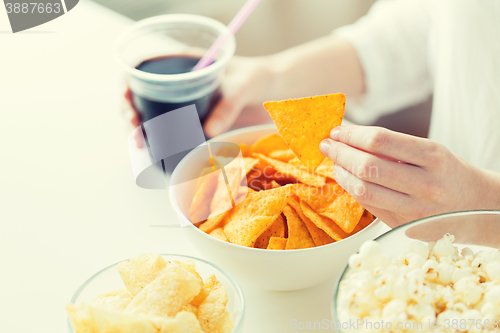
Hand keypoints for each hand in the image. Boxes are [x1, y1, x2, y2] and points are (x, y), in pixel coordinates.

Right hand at [123, 56, 273, 139]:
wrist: (274, 91)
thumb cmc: (257, 79)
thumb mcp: (243, 87)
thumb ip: (227, 106)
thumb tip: (207, 131)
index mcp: (183, 63)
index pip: (143, 69)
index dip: (127, 83)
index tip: (126, 99)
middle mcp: (177, 82)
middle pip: (140, 94)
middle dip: (129, 111)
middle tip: (134, 130)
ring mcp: (183, 102)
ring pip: (150, 113)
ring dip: (140, 128)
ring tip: (138, 144)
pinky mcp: (192, 121)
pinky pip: (168, 129)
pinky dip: (157, 139)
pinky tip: (153, 151)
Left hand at [319, 125, 499, 227]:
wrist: (473, 205)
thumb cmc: (446, 172)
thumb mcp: (429, 151)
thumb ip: (392, 147)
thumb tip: (348, 138)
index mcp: (433, 157)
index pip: (380, 141)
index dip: (351, 135)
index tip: (337, 131)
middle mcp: (426, 185)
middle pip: (367, 166)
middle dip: (340, 153)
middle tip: (327, 145)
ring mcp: (415, 210)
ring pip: (363, 190)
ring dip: (341, 173)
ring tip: (334, 162)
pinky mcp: (404, 226)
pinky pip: (368, 205)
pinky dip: (352, 189)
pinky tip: (346, 179)